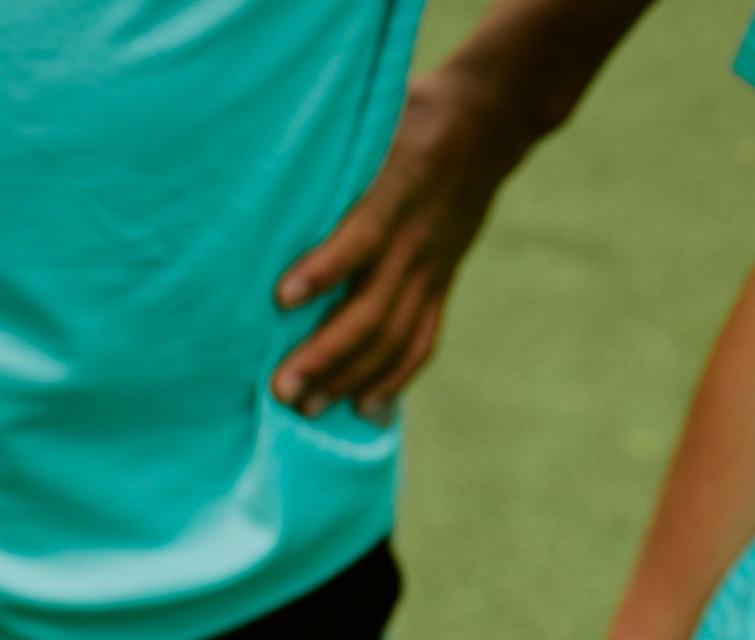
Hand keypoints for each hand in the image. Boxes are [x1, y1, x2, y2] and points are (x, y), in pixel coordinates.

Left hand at [271, 67, 527, 422]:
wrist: (490, 120)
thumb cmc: (409, 116)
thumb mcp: (376, 119)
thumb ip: (333, 148)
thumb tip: (265, 163)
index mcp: (398, 191)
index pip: (362, 237)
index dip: (325, 270)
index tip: (281, 298)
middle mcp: (417, 238)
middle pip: (373, 308)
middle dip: (326, 354)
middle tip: (280, 389)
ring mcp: (434, 267)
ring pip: (394, 335)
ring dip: (350, 377)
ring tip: (307, 408)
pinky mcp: (443, 282)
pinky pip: (422, 339)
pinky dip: (395, 377)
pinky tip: (365, 409)